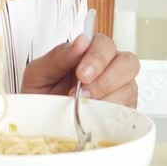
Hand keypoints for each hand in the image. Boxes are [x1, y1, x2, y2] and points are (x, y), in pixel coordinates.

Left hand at [20, 33, 139, 107]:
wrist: (36, 123)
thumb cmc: (39, 95)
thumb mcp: (39, 73)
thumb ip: (59, 56)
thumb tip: (81, 41)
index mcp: (87, 53)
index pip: (105, 44)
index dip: (97, 58)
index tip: (81, 74)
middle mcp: (107, 68)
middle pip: (128, 62)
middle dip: (107, 78)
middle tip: (85, 92)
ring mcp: (118, 89)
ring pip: (130, 87)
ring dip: (107, 98)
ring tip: (84, 106)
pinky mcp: (122, 111)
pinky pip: (128, 110)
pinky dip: (111, 113)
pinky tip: (94, 116)